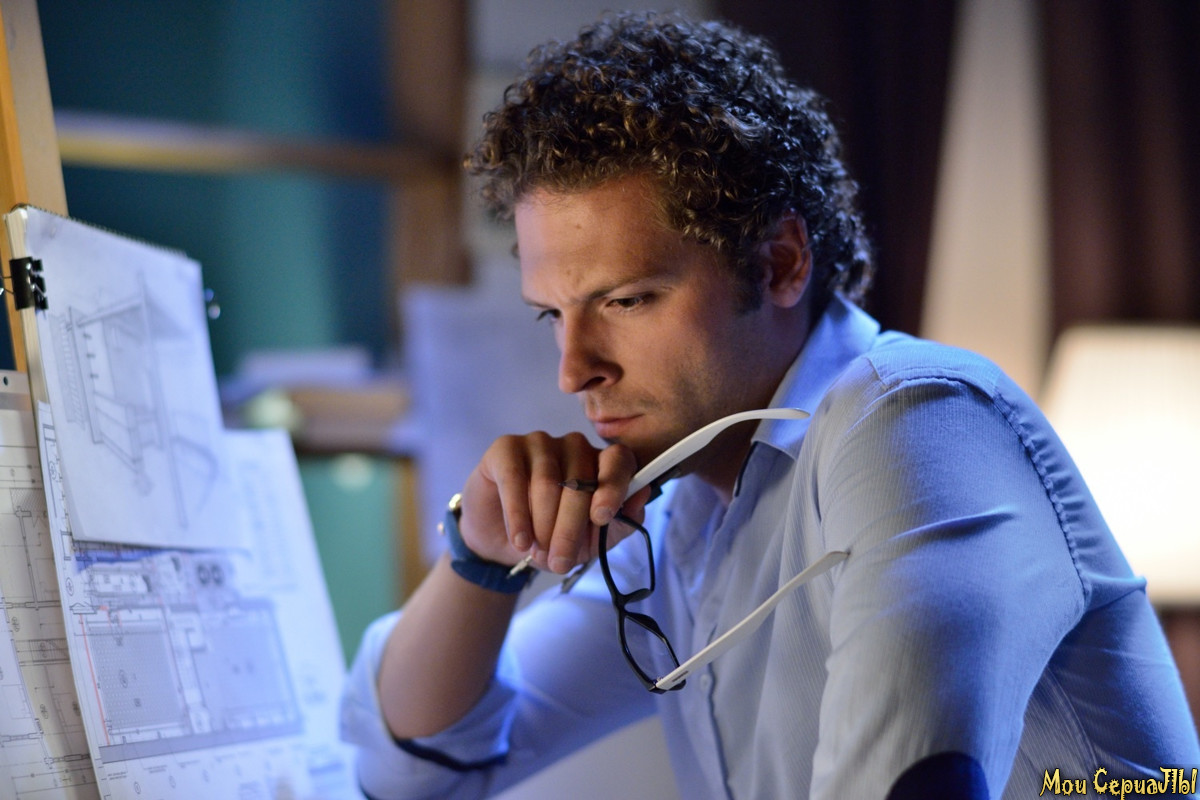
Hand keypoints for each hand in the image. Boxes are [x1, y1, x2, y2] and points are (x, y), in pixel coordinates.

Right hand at [458, 431, 650, 573]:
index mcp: (601, 462)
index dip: (613, 485)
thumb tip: (643, 495)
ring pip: (548, 482)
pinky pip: (515, 479)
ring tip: (537, 552)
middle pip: (579, 480)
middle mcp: (574, 445)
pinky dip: (517, 515)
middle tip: (560, 561)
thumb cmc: (555, 535)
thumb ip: (621, 520)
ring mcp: (540, 442)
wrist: (505, 542)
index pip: (619, 460)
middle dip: (569, 528)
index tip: (602, 516)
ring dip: (542, 526)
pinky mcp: (506, 447)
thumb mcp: (593, 539)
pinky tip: (520, 540)